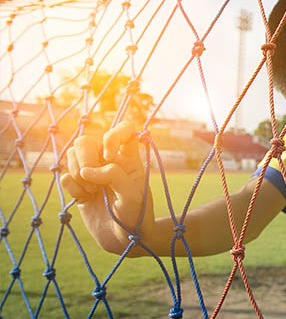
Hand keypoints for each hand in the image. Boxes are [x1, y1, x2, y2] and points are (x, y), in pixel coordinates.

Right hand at [60, 122, 153, 254]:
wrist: (126, 239)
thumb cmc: (136, 215)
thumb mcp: (132, 194)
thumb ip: (113, 176)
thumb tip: (85, 170)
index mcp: (129, 158)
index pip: (123, 129)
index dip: (113, 135)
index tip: (110, 153)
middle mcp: (109, 162)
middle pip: (87, 140)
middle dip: (86, 156)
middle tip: (92, 177)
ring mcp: (93, 173)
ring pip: (73, 155)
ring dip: (77, 171)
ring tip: (91, 190)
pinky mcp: (79, 187)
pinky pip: (65, 176)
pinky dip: (71, 186)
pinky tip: (83, 198)